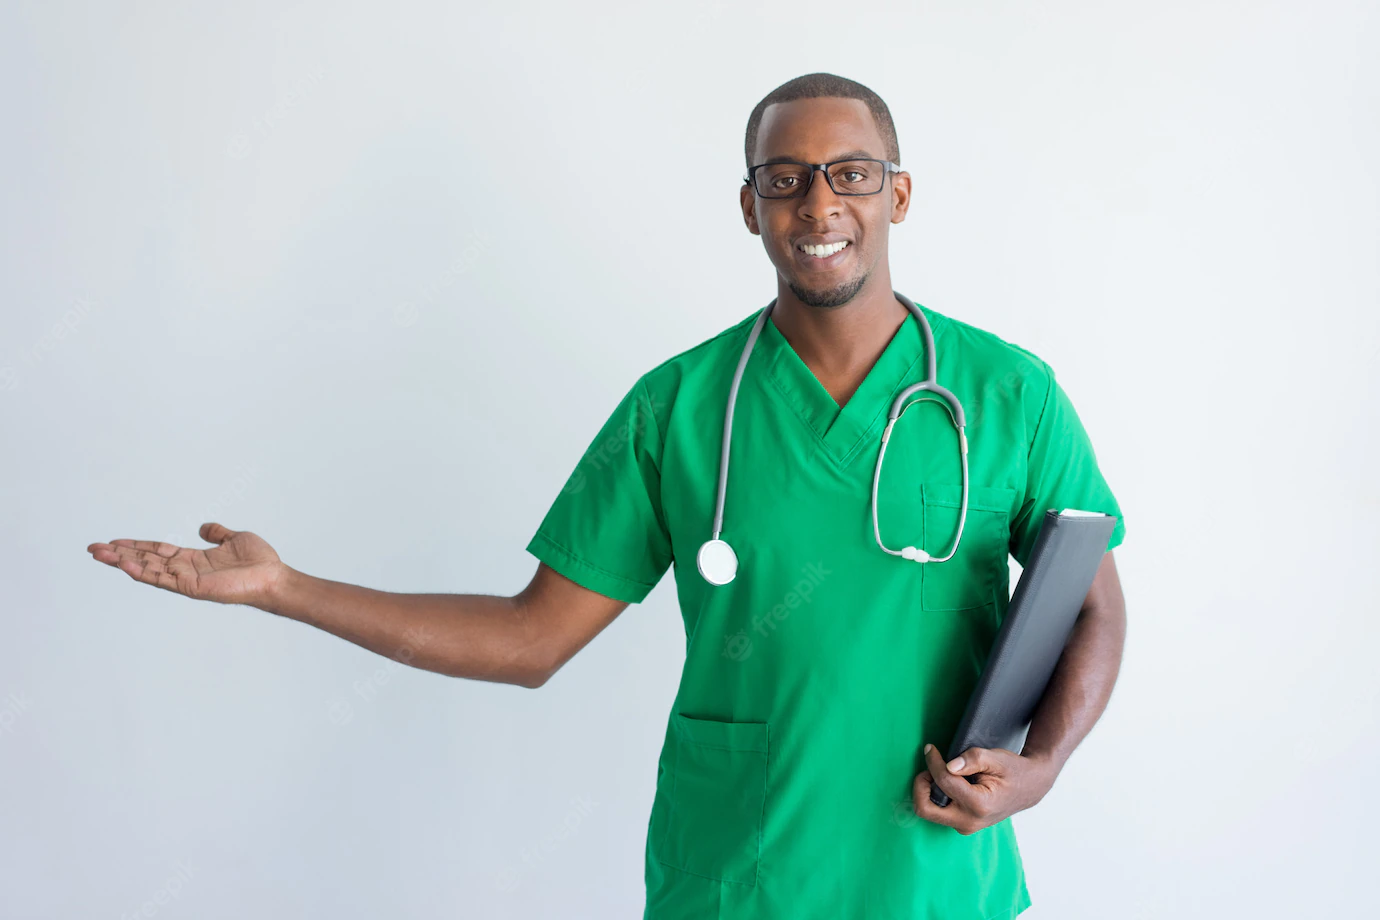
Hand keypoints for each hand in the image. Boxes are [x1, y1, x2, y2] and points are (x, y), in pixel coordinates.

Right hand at [87, 522, 287, 606]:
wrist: (273, 577)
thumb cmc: (260, 561)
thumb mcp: (235, 538)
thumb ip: (217, 533)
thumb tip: (204, 527)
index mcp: (193, 559)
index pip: (156, 551)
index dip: (135, 545)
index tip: (112, 541)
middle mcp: (185, 570)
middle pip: (145, 560)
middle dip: (118, 554)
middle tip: (92, 548)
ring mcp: (186, 580)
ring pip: (147, 570)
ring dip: (122, 562)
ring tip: (99, 554)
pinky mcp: (192, 588)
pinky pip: (162, 579)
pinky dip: (143, 572)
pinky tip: (125, 564)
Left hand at [911, 742, 1057, 834]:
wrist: (1029, 788)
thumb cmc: (1013, 770)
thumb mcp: (995, 758)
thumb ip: (972, 759)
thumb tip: (949, 765)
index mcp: (979, 805)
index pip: (943, 781)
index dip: (933, 761)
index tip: (930, 748)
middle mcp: (969, 821)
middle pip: (925, 809)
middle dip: (921, 785)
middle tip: (929, 769)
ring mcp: (965, 826)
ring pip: (929, 812)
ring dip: (927, 791)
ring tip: (941, 774)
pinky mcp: (962, 825)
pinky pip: (938, 812)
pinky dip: (936, 796)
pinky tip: (948, 783)